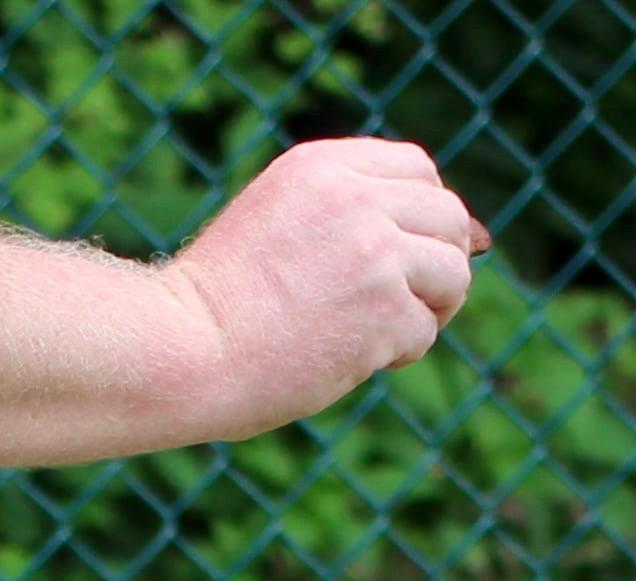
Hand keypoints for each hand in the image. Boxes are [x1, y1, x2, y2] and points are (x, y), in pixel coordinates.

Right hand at [159, 139, 484, 441]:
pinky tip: (354, 358)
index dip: (423, 212)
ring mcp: (374, 253)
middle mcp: (355, 198)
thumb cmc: (219, 302)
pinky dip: (400, 352)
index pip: (418, 167)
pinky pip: (425, 330)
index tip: (402, 250)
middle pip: (449, 217)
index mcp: (322, 167)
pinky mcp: (384, 311)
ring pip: (453, 272)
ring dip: (431, 307)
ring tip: (383, 332)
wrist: (183, 349)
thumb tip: (444, 240)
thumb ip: (344, 211)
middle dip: (438, 260)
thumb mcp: (278, 220)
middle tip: (405, 298)